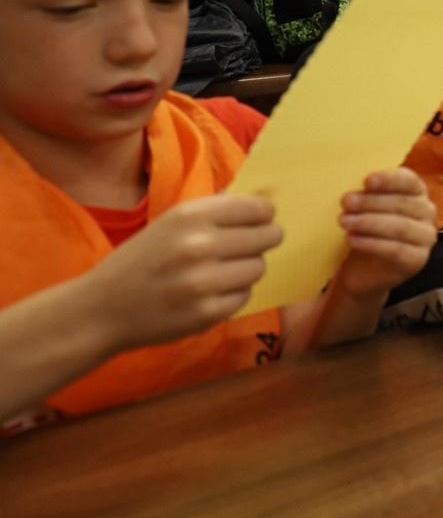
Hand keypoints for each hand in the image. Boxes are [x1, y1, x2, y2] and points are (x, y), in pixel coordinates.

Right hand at [89, 195, 281, 353]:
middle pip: (267, 237)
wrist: (100, 309)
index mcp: (190, 216)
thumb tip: (264, 204)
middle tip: (248, 246)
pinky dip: (233, 294)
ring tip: (223, 271)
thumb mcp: (170, 223)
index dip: (264, 214)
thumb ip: (214, 212)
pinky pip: (244, 296)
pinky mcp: (206, 313)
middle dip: (262, 241)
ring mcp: (203, 282)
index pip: (258, 208)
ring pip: (258, 268)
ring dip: (247, 269)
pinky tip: (211, 292)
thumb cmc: (141, 260)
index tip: (262, 219)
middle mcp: (199, 246)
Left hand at [334, 168, 436, 298]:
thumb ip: (365, 194)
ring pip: (400, 227)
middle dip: (371, 202)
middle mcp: (427, 212)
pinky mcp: (417, 259)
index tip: (367, 181)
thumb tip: (351, 189)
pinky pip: (395, 250)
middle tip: (346, 201)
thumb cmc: (367, 229)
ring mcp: (425, 237)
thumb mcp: (366, 207)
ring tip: (345, 222)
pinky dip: (371, 243)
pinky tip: (352, 240)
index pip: (409, 181)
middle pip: (402, 204)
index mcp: (417, 192)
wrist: (366, 269)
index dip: (389, 180)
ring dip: (369, 223)